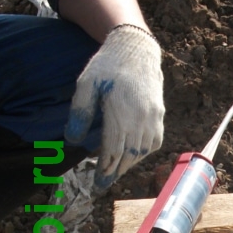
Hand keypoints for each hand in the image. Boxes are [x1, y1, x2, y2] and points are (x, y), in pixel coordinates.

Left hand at [65, 24, 164, 189]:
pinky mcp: (159, 115)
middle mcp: (140, 120)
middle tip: (103, 184)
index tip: (97, 185)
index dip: (105, 171)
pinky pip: (155, 142)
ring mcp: (153, 118)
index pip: (113, 152)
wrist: (136, 48)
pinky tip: (133, 155)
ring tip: (115, 170)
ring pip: (143, 152)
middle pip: (129, 157)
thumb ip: (80, 114)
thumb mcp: (86, 85)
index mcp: (121, 115)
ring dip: (129, 164)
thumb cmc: (107, 66)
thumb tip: (73, 141)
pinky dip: (143, 153)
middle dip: (115, 172)